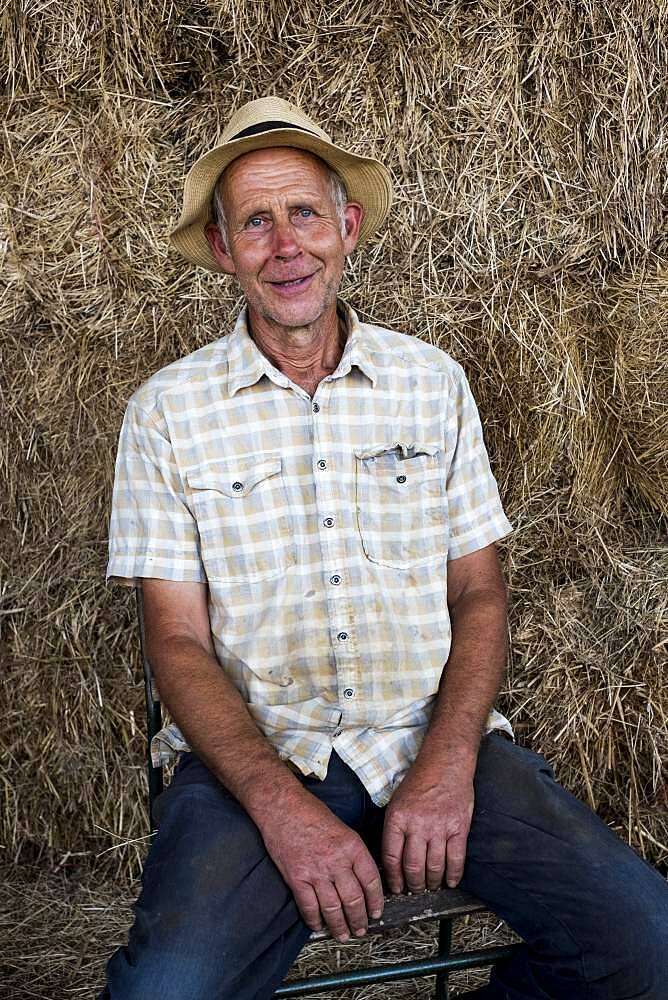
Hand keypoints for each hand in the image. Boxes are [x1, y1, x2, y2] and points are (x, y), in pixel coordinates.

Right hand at [260, 794, 383, 941]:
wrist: (282, 806)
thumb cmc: (310, 812)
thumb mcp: (341, 826)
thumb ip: (352, 851)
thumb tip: (360, 875)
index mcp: (352, 846)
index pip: (371, 881)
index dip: (376, 901)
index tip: (376, 912)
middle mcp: (337, 861)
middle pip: (354, 899)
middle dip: (360, 919)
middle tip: (361, 929)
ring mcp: (316, 871)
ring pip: (333, 908)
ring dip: (340, 926)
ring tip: (343, 934)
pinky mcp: (297, 878)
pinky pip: (309, 907)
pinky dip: (314, 920)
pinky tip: (318, 926)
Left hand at [382, 767, 473, 893]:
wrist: (445, 763)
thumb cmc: (420, 780)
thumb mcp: (397, 801)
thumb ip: (395, 828)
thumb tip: (394, 858)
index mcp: (398, 818)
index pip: (391, 857)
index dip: (393, 878)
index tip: (396, 887)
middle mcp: (417, 824)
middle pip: (413, 867)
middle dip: (413, 885)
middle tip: (414, 890)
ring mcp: (439, 827)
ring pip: (434, 867)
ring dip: (432, 883)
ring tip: (431, 887)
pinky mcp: (458, 828)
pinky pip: (456, 859)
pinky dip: (453, 875)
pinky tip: (451, 881)